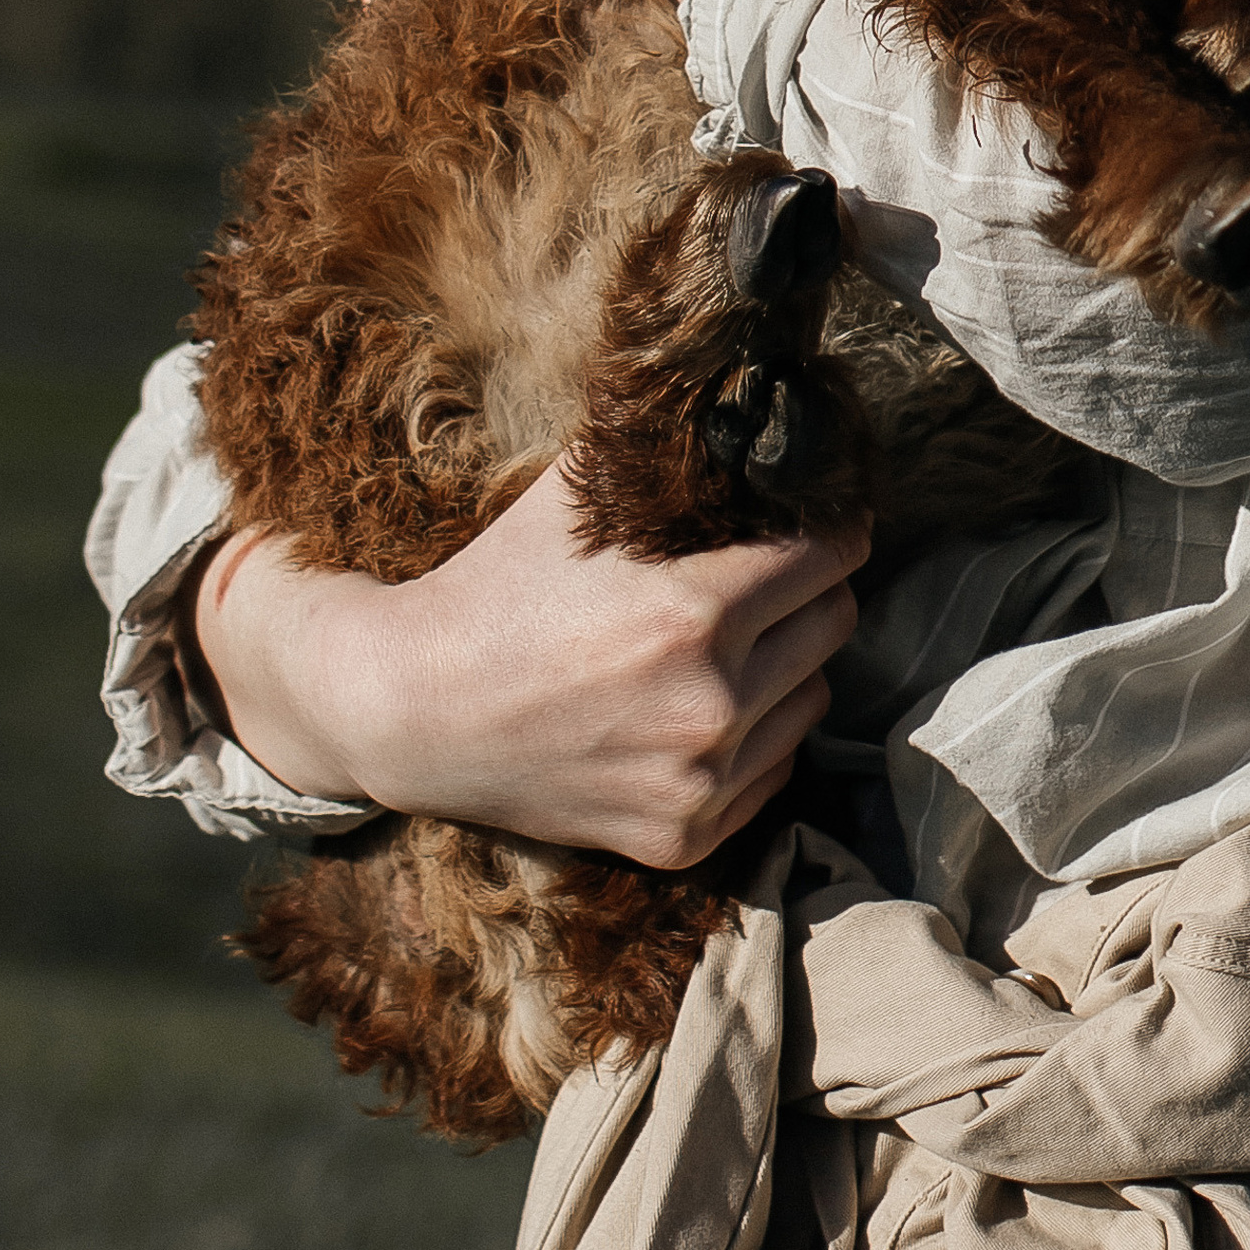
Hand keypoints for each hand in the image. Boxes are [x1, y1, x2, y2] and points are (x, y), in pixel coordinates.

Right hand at [193, 464, 868, 864]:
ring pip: (814, 696)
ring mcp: (701, 780)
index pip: (835, 551)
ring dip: (786, 664)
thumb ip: (672, 457)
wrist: (413, 708)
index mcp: (698, 611)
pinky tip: (696, 708)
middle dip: (808, 588)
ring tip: (723, 645)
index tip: (813, 516)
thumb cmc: (496, 586)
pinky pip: (776, 769)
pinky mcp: (685, 836)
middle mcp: (712, 703)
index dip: (827, 523)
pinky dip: (755, 736)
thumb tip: (752, 413)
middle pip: (837, 620)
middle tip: (766, 575)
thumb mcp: (579, 495)